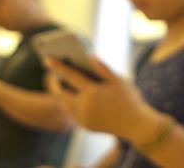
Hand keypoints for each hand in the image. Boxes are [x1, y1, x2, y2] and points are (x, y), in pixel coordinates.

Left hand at [44, 57, 163, 143]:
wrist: (137, 126)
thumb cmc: (130, 99)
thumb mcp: (119, 80)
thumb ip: (103, 68)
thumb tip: (90, 56)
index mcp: (92, 92)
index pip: (69, 75)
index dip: (57, 66)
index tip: (47, 58)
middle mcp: (84, 106)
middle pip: (60, 93)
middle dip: (53, 82)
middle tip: (51, 74)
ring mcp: (84, 118)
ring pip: (64, 104)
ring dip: (60, 94)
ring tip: (59, 83)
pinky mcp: (86, 127)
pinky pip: (72, 113)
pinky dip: (69, 103)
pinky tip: (70, 96)